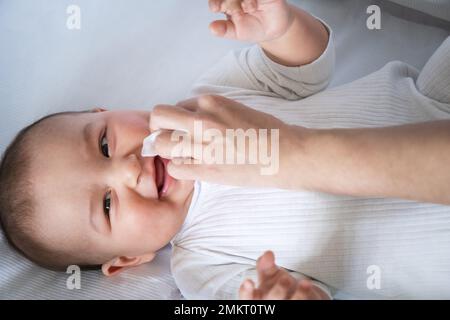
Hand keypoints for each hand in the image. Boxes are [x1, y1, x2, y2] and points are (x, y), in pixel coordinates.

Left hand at [149, 95, 305, 186]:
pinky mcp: (205, 168)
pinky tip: (192, 168)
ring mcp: (201, 144)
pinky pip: (174, 167)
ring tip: (182, 155)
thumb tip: (193, 120)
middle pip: (158, 117)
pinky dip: (179, 168)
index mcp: (211, 102)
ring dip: (168, 149)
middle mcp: (201, 120)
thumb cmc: (267, 131)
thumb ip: (212, 111)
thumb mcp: (236, 108)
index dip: (179, 119)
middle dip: (160, 127)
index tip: (187, 129)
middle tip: (171, 138)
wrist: (285, 153)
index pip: (177, 106)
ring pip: (161, 143)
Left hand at [208, 0, 293, 41]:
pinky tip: (255, 5)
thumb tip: (212, 28)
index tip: (215, 8)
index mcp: (226, 4)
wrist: (272, 30)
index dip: (215, 2)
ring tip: (250, 8)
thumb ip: (224, 30)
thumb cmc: (252, 28)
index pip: (216, 0)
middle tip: (236, 11)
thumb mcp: (237, 32)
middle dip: (230, 1)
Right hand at [239, 251, 329, 299]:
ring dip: (296, 293)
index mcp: (257, 297)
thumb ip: (265, 265)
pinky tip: (306, 284)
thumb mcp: (268, 276)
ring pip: (289, 302)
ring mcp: (284, 306)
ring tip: (302, 281)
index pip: (247, 297)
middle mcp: (269, 304)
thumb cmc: (279, 286)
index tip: (248, 282)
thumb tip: (268, 255)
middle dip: (278, 290)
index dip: (246, 291)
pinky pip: (301, 301)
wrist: (297, 294)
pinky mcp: (297, 306)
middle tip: (285, 278)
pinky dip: (304, 292)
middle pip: (271, 300)